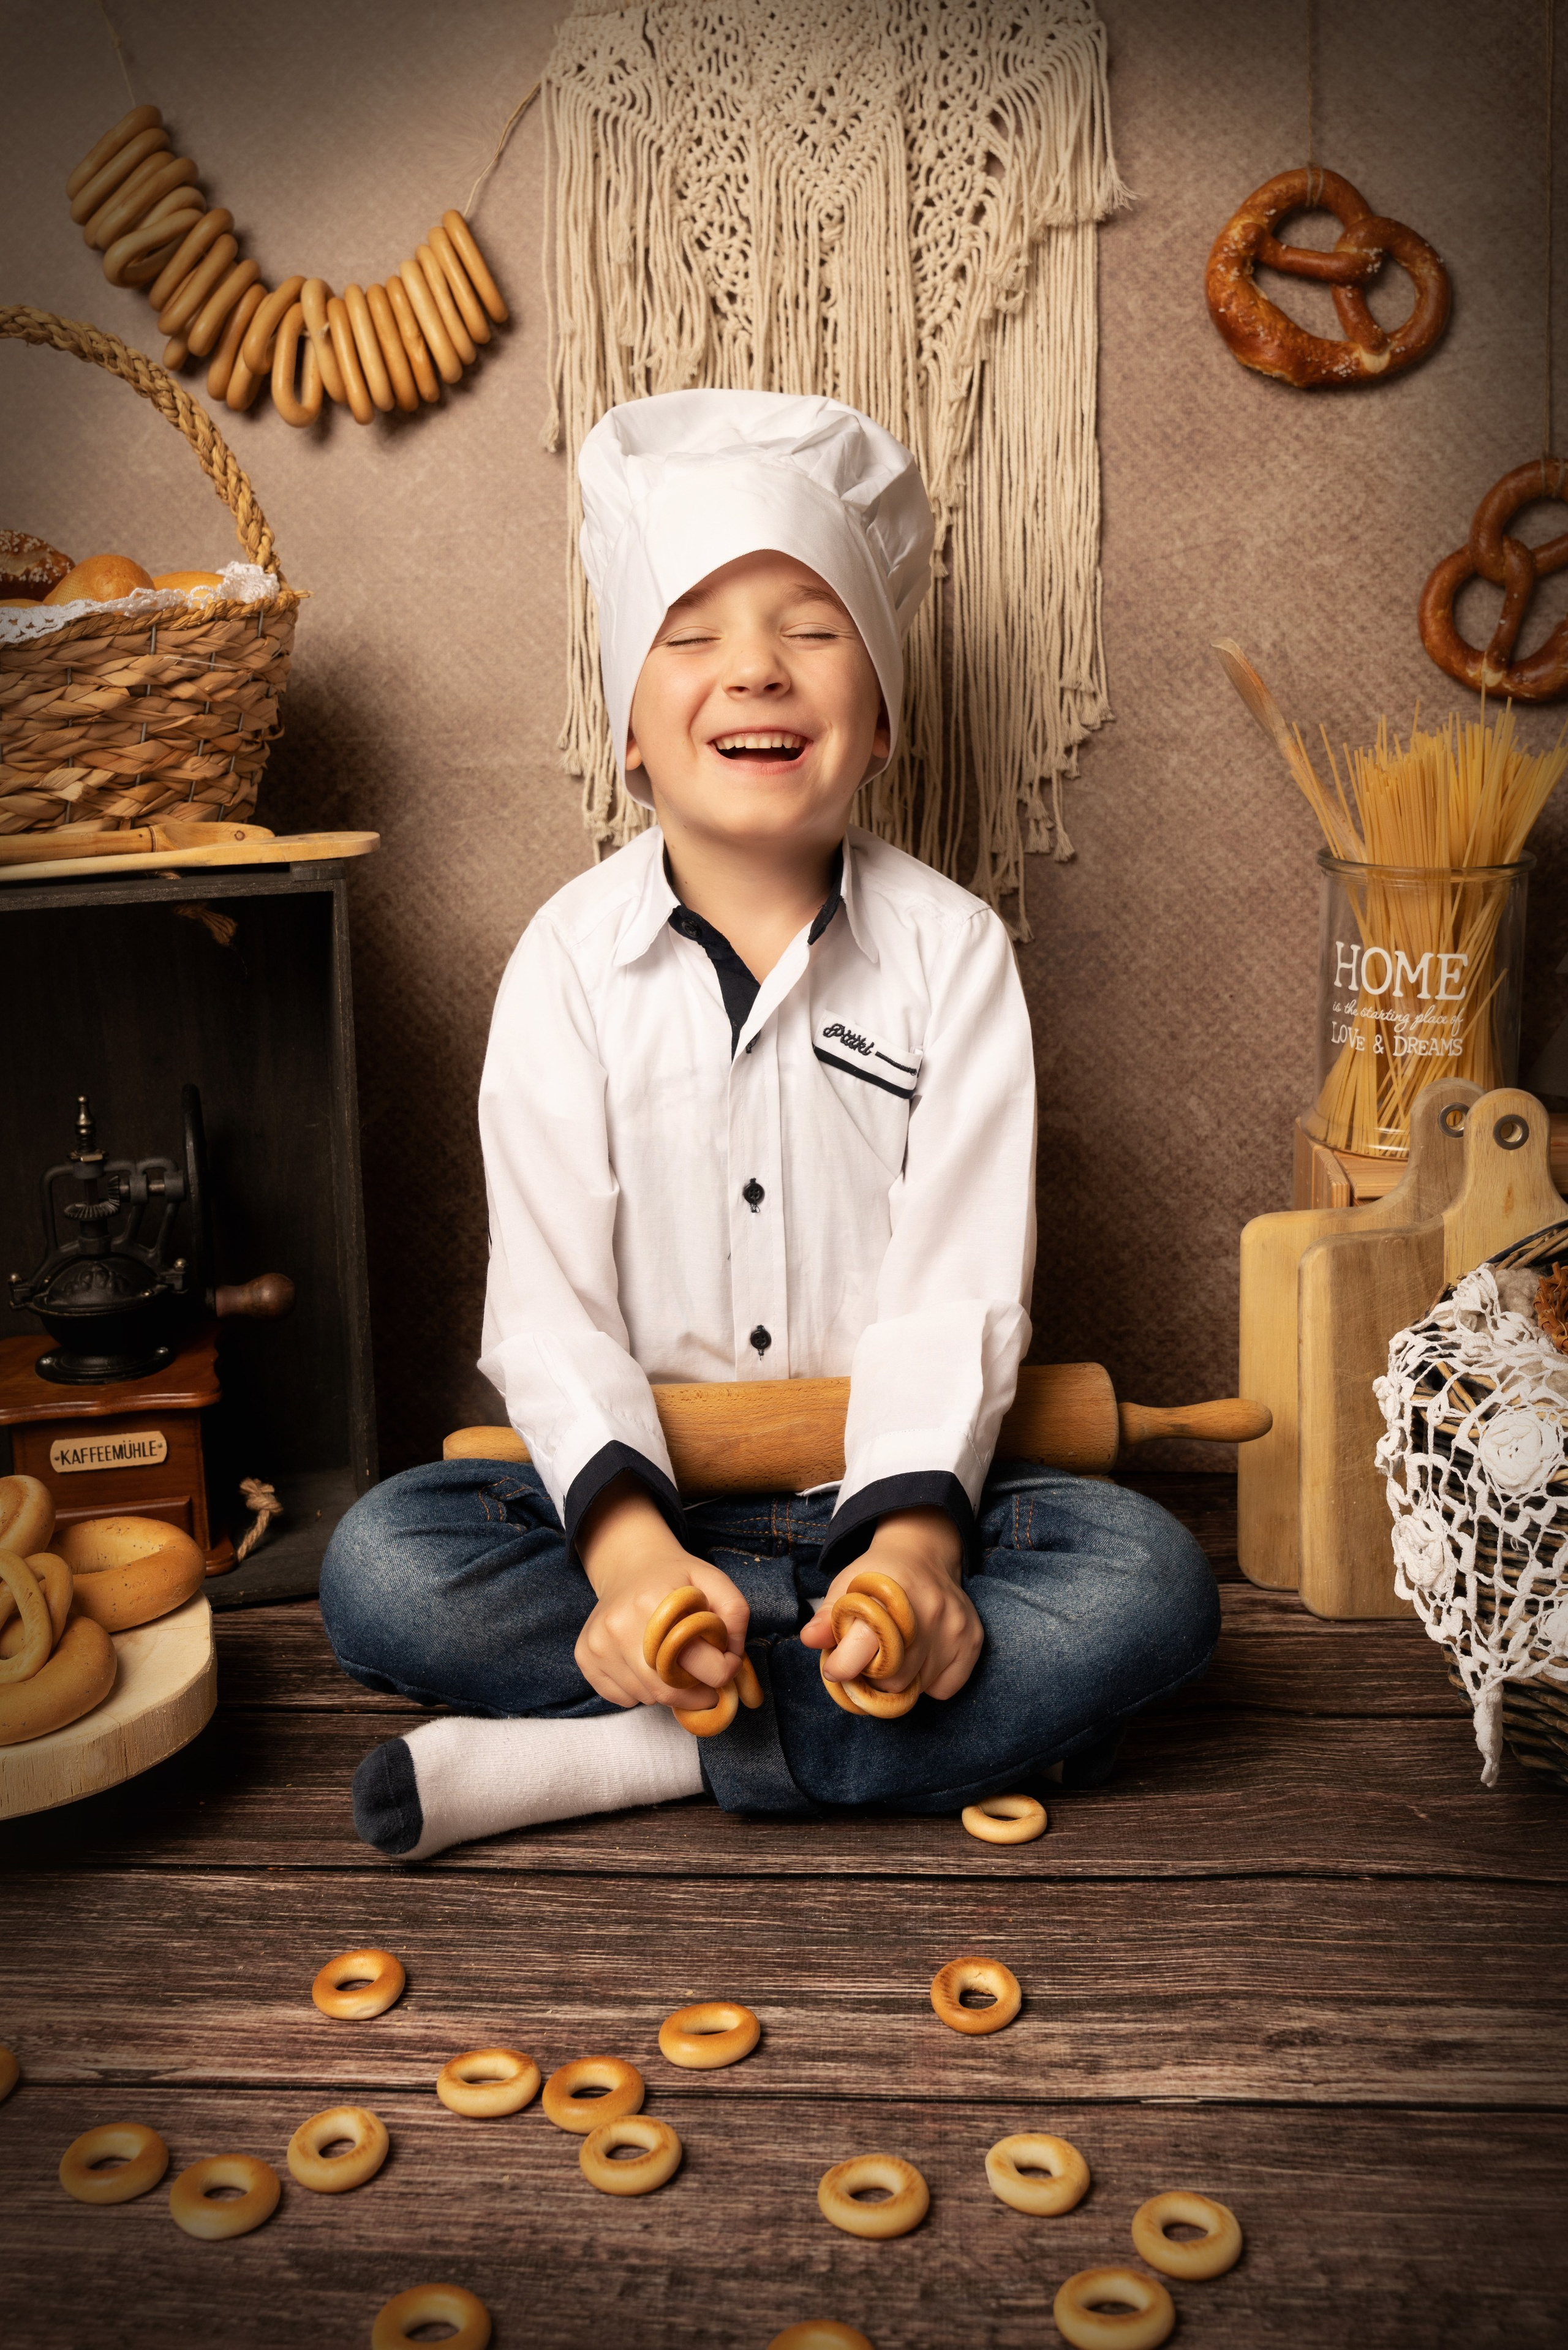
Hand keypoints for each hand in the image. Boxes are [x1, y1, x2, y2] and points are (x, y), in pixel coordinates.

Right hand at [574, 1472, 748, 1710]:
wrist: (629, 1566)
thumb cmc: (676, 1579)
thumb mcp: (714, 1582)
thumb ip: (735, 1615)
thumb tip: (733, 1658)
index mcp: (655, 1603)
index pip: (699, 1663)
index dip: (723, 1670)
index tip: (726, 1664)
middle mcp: (619, 1626)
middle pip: (669, 1691)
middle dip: (696, 1693)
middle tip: (704, 1679)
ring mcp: (598, 1644)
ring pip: (646, 1697)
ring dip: (668, 1691)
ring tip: (672, 1663)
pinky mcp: (585, 1657)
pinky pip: (623, 1698)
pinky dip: (642, 1691)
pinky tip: (646, 1664)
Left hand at [800, 1506, 981, 1700]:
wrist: (923, 1554)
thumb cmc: (876, 1578)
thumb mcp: (845, 1587)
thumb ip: (827, 1616)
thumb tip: (810, 1639)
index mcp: (891, 1591)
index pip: (867, 1642)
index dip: (845, 1664)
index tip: (835, 1668)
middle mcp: (929, 1609)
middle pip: (891, 1678)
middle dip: (873, 1674)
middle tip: (868, 1654)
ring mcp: (954, 1627)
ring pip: (916, 1686)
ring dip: (900, 1678)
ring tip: (896, 1650)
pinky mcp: (973, 1641)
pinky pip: (944, 1689)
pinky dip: (928, 1681)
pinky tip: (921, 1654)